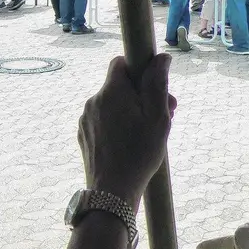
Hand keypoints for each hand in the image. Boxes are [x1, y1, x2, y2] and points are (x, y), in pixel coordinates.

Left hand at [79, 55, 174, 208]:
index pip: (120, 62)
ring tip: (148, 134)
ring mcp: (86, 118)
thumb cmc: (139, 154)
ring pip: (111, 105)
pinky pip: (103, 120)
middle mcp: (94, 100)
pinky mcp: (84, 134)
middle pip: (119, 86)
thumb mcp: (158, 117)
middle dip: (140, 96)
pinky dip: (116, 126)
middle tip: (163, 116)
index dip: (139, 71)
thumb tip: (160, 57)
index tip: (153, 88)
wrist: (112, 191)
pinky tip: (129, 144)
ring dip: (129, 112)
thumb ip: (157, 83)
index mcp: (111, 92)